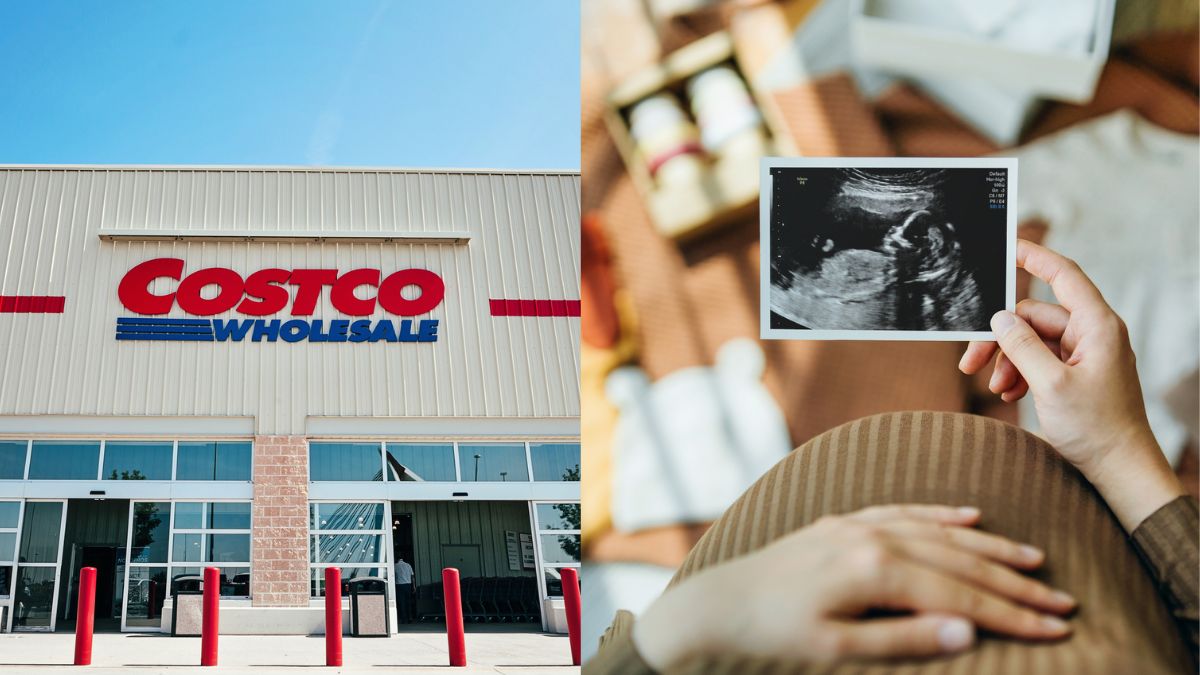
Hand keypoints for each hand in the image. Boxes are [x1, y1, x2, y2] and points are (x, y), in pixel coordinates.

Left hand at [632, 505, 1073, 668]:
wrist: (720, 602)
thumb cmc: (776, 634)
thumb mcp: (839, 649)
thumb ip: (905, 637)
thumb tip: (969, 630)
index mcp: (873, 571)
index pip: (960, 595)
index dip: (1012, 614)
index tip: (1057, 627)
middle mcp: (870, 538)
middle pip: (959, 561)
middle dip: (1015, 584)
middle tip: (1063, 601)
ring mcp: (857, 525)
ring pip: (938, 533)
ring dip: (989, 547)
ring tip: (1034, 561)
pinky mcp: (844, 522)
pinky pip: (903, 512)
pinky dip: (941, 516)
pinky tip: (970, 517)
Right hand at [959, 240, 1184, 530]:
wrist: (1119, 468)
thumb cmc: (1096, 428)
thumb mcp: (1050, 385)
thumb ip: (1022, 346)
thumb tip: (1000, 318)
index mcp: (1097, 327)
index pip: (1064, 276)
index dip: (1036, 257)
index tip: (1009, 246)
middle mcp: (1092, 334)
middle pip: (1033, 318)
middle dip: (1001, 339)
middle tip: (970, 364)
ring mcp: (1085, 354)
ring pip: (1031, 341)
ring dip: (1008, 361)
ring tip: (996, 389)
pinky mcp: (1076, 373)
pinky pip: (1039, 360)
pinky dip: (1020, 373)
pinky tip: (1010, 394)